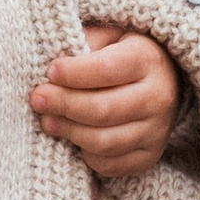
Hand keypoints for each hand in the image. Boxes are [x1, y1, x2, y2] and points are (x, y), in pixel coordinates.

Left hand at [30, 29, 181, 181]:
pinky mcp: (149, 156)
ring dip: (68, 131)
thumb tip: (51, 68)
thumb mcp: (108, 35)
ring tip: (47, 120)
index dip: (73, 73)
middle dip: (63, 105)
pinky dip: (86, 154)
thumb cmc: (122, 54)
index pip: (106, 69)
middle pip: (102, 110)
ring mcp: (157, 130)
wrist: (162, 81)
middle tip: (38, 99)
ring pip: (103, 142)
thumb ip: (83, 42)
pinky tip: (74, 137)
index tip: (50, 71)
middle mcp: (159, 97)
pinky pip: (110, 165)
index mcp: (149, 60)